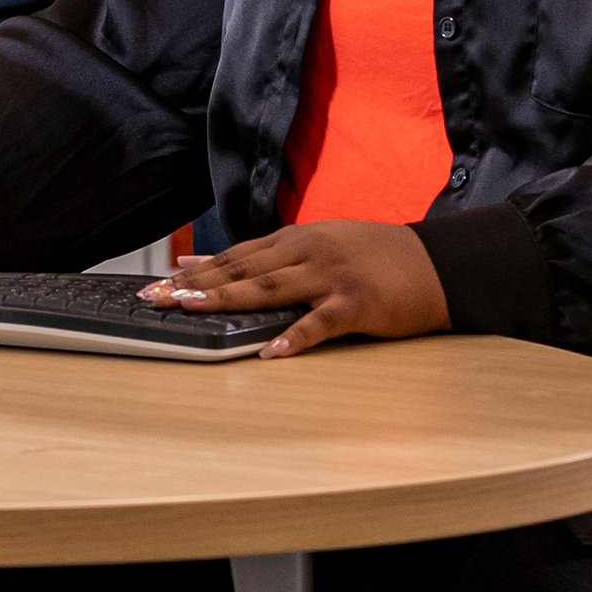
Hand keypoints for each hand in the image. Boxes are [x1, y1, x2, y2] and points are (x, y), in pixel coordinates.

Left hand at [141, 221, 450, 358]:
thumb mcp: (319, 246)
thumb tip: (210, 263)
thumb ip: (268, 257)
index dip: (196, 270)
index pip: (236, 254)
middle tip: (157, 298)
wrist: (435, 263)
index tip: (159, 283)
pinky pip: (321, 322)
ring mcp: (332, 276)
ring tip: (193, 311)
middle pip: (243, 268)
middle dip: (197, 284)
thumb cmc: (374, 258)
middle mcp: (309, 252)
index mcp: (297, 239)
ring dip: (229, 299)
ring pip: (271, 288)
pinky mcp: (358, 303)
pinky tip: (272, 351)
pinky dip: (295, 336)